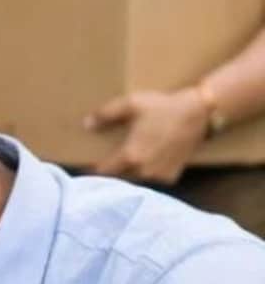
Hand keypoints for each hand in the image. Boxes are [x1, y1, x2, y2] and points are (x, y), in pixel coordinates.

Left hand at [85, 88, 208, 186]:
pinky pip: (152, 178)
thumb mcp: (129, 104)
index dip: (93, 169)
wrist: (197, 113)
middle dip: (112, 170)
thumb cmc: (161, 107)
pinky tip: (145, 161)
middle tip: (106, 160)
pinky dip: (147, 172)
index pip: (104, 172)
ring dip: (129, 172)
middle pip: (119, 176)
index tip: (86, 166)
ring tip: (125, 160)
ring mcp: (160, 175)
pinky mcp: (172, 176)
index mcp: (131, 156)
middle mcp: (145, 171)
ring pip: (136, 178)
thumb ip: (105, 115)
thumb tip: (87, 125)